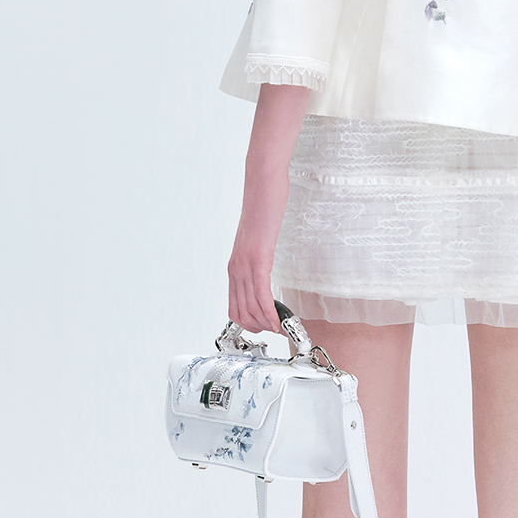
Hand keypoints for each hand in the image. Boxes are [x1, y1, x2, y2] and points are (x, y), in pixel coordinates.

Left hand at [227, 83, 312, 330]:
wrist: (263, 184)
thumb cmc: (263, 207)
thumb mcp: (258, 238)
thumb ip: (258, 257)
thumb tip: (264, 272)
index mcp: (234, 265)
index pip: (235, 305)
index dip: (249, 323)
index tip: (267, 329)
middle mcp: (235, 267)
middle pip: (240, 311)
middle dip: (259, 327)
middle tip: (278, 334)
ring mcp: (245, 263)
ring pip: (251, 306)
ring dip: (267, 323)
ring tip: (282, 330)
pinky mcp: (258, 257)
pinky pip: (262, 294)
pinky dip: (270, 311)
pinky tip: (279, 319)